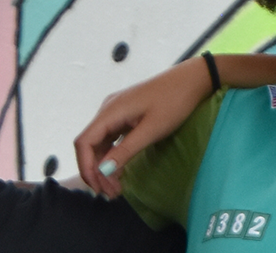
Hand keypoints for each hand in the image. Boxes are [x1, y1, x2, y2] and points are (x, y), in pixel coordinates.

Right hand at [73, 57, 211, 196]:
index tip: (98, 187)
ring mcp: (116, 112)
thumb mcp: (152, 130)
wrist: (192, 80)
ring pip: (101, 144)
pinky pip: (112, 139)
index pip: (83, 142)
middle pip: (90, 145)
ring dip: (104, 166)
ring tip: (116, 188)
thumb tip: (103, 171)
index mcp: (110, 111)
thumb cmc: (174, 101)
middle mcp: (108, 110)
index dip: (86, 167)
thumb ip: (126, 150)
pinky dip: (113, 156)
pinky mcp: (126, 116)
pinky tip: (121, 172)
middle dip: (96, 171)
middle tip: (111, 194)